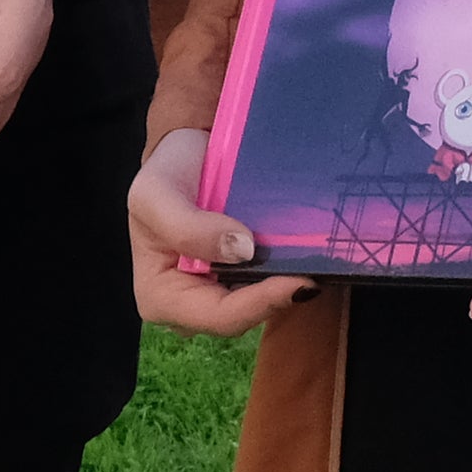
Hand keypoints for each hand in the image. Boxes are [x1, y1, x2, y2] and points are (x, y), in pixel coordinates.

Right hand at [131, 127, 314, 338]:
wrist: (184, 155)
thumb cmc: (162, 178)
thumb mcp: (156, 194)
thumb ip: (188, 227)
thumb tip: (242, 250)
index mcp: (161, 298)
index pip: (219, 317)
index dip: (261, 304)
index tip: (300, 282)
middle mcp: (188, 306)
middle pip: (243, 316)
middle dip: (278, 295)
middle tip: (315, 270)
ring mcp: (215, 294)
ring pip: (258, 303)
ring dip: (284, 283)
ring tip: (314, 262)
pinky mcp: (237, 279)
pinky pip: (264, 282)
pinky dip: (283, 270)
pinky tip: (303, 254)